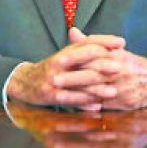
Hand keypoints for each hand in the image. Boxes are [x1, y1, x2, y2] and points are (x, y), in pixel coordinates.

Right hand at [6, 28, 126, 110]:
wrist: (25, 83)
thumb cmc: (53, 70)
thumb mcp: (66, 57)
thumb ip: (86, 52)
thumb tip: (112, 46)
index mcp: (65, 52)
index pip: (87, 42)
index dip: (105, 41)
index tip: (122, 42)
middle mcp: (59, 62)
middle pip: (83, 60)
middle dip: (103, 63)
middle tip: (120, 66)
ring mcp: (54, 79)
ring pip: (78, 82)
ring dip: (96, 88)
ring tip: (113, 91)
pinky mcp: (49, 95)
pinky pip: (69, 99)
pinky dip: (83, 103)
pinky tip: (96, 106)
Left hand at [67, 28, 146, 110]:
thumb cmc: (131, 64)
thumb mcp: (114, 50)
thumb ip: (91, 42)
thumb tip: (72, 31)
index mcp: (117, 56)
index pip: (94, 56)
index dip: (76, 59)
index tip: (59, 61)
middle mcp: (121, 72)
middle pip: (93, 75)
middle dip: (73, 79)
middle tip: (54, 80)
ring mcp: (124, 89)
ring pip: (97, 92)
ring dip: (78, 95)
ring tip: (59, 96)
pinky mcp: (126, 103)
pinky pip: (105, 106)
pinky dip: (91, 106)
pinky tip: (76, 107)